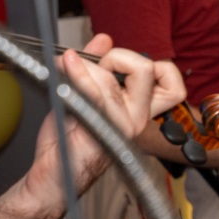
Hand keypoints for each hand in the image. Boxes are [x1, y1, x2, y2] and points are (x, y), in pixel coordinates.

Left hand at [20, 38, 187, 216]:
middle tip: (97, 66)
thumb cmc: (66, 143)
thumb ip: (96, 67)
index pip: (168, 77)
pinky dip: (79, 75)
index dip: (145, 61)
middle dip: (122, 57)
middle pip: (154, 70)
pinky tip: (65, 65)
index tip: (113, 63)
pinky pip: (97, 94)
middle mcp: (138, 117)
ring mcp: (123, 125)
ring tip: (67, 67)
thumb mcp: (82, 96)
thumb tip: (104, 39)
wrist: (51, 179)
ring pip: (121, 77)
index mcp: (140, 109)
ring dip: (89, 66)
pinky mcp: (104, 131)